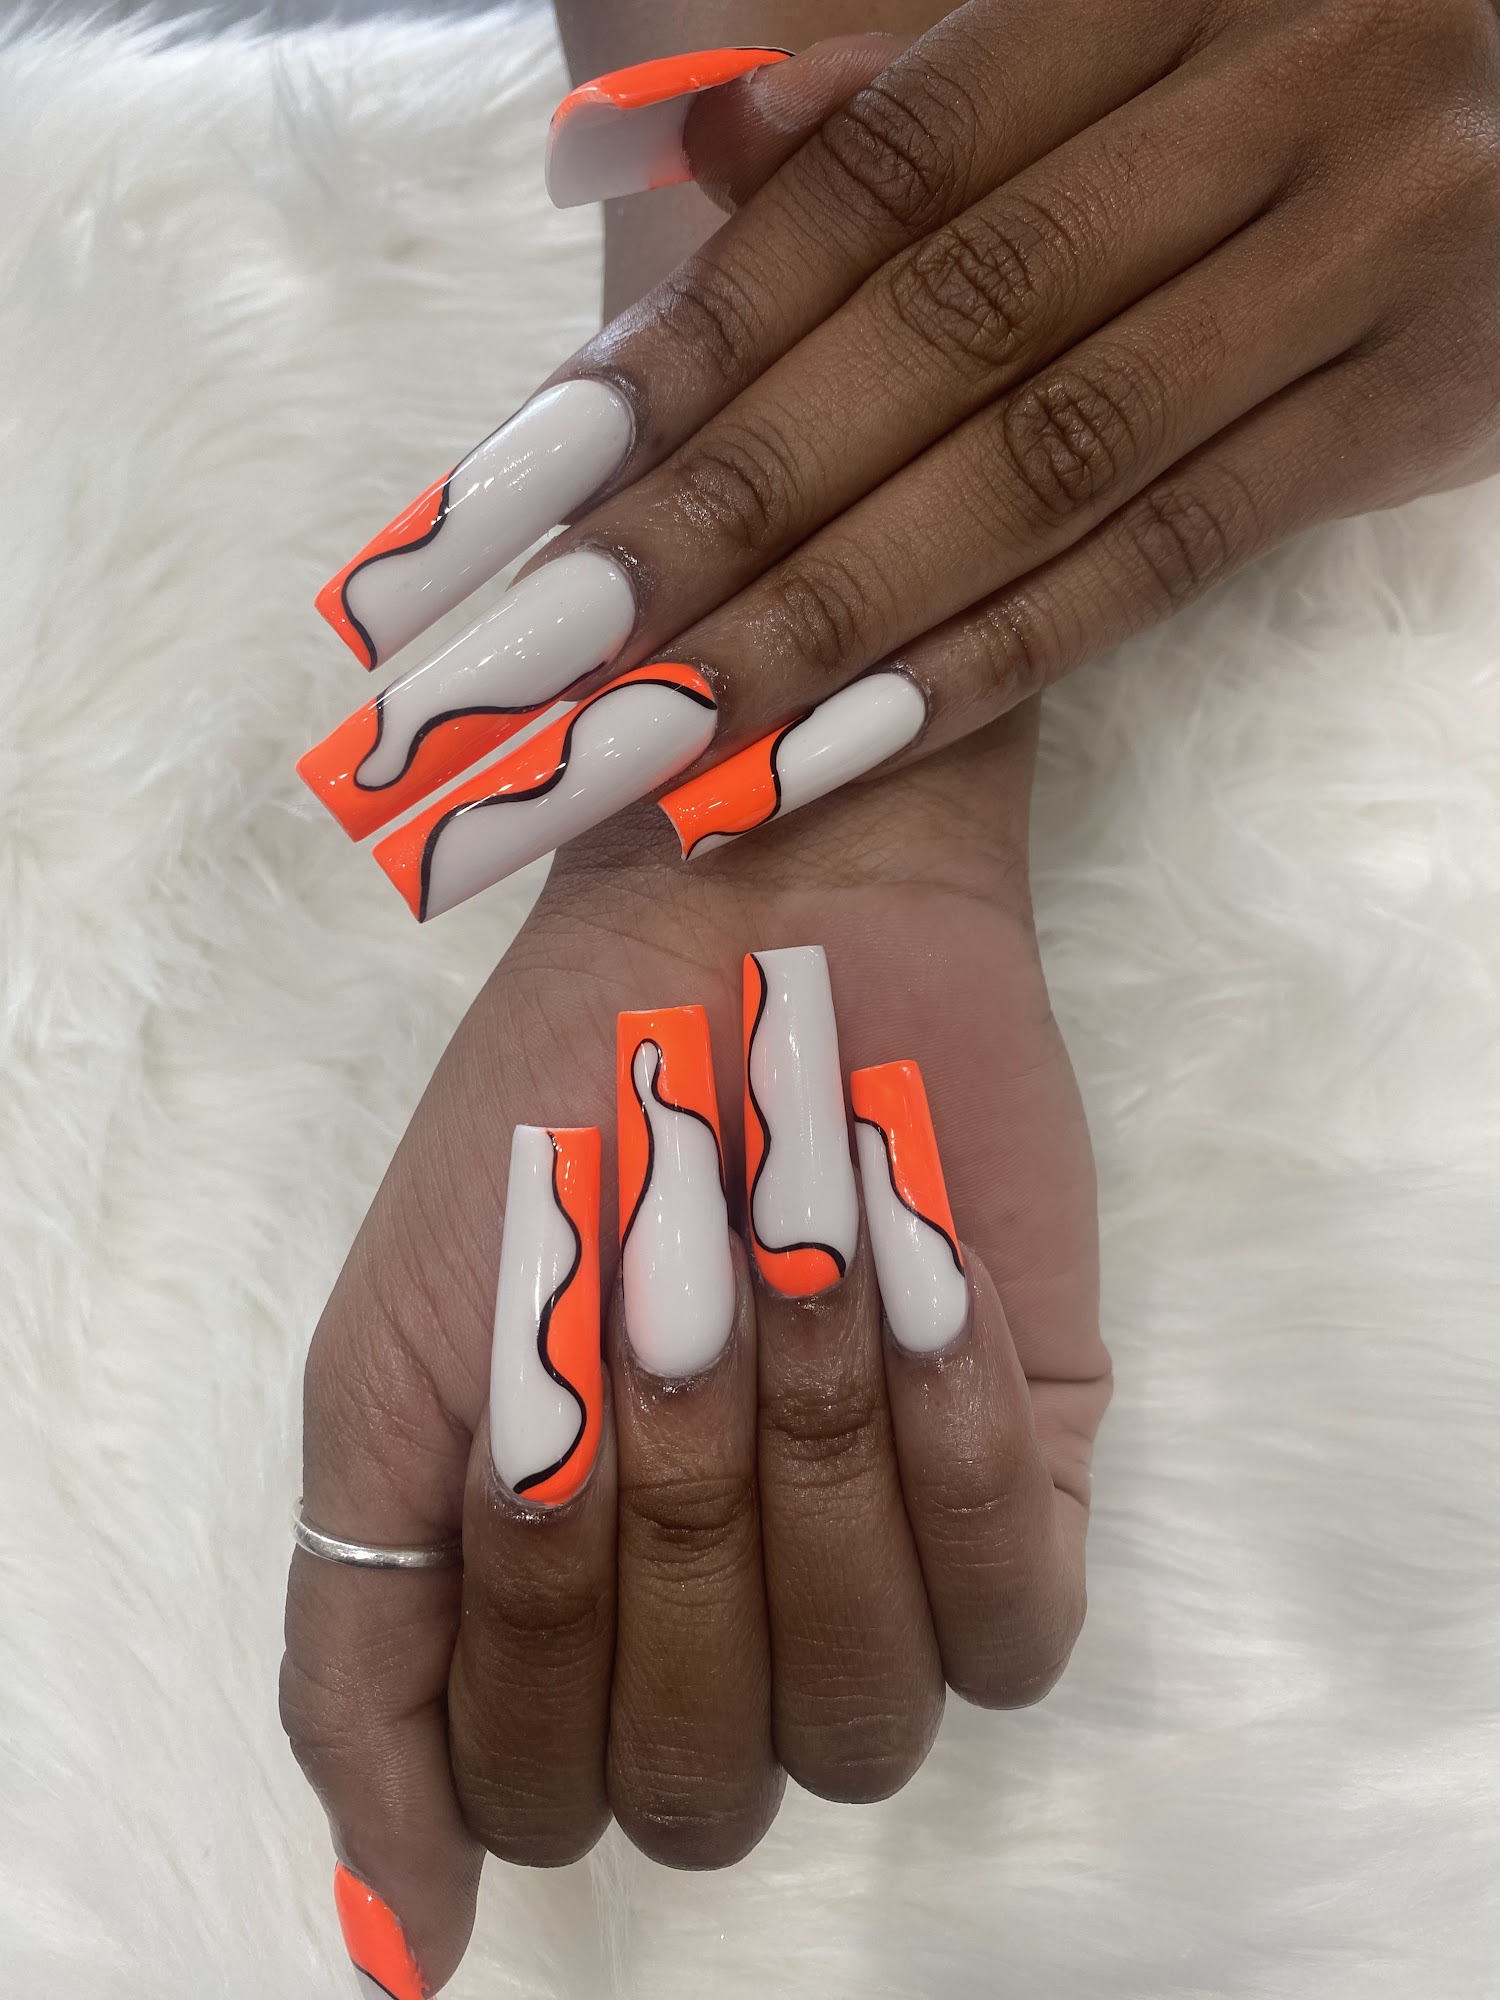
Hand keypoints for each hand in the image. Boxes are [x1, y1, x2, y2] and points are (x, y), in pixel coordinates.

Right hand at [279, 709, 1107, 1992]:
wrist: (750, 934)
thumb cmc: (554, 1136)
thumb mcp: (387, 1382)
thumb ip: (362, 1660)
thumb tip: (412, 1943)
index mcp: (564, 1623)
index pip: (548, 1800)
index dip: (535, 1635)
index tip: (532, 1416)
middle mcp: (725, 1633)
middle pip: (707, 1786)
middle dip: (664, 1540)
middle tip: (659, 1317)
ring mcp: (883, 1570)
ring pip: (861, 1725)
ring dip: (801, 1484)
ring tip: (788, 1281)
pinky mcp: (1032, 1492)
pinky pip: (1016, 1628)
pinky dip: (951, 1464)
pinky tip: (915, 1301)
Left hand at [304, 0, 1499, 920]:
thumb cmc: (1314, 68)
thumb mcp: (1136, 33)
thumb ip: (917, 94)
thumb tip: (679, 159)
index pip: (884, 179)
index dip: (704, 327)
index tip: (537, 475)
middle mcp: (1268, 100)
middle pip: (938, 335)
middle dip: (723, 503)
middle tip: (540, 646)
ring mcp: (1359, 260)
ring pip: (1047, 463)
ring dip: (830, 614)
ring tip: (653, 733)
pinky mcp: (1414, 410)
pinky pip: (1173, 556)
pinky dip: (998, 655)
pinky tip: (837, 744)